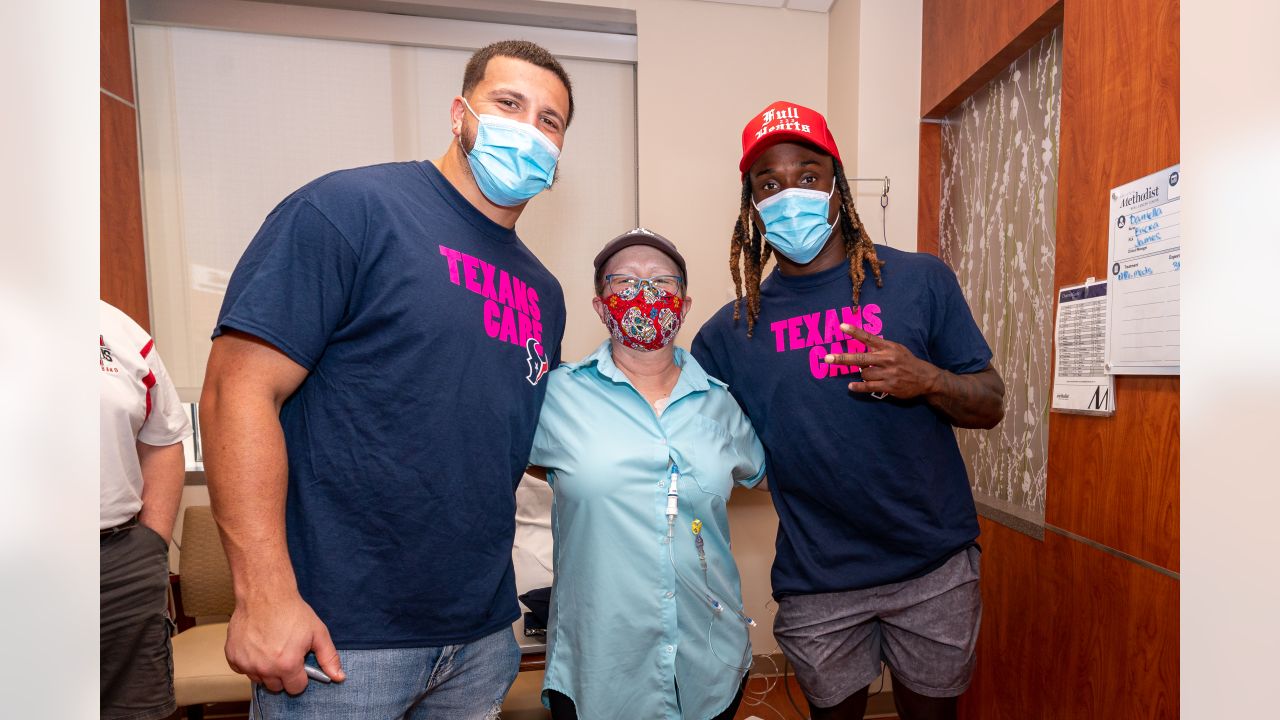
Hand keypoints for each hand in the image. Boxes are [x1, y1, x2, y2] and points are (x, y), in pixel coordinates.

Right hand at [224, 590, 344, 693]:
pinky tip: (257, 646)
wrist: (265, 594)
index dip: (301, 676)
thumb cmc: (292, 612)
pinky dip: (250, 662)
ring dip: (266, 669)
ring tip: (271, 648)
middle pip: (277, 687)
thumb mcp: (318, 633)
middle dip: (283, 674)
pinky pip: (243, 669)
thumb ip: (328, 658)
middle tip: (285, 654)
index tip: (299, 663)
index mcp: (287, 665)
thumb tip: (339, 677)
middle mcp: (265, 668)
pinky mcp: (232, 656)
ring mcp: (246, 663)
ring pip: (259, 679)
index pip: (296, 688)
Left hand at [822, 324, 942, 398]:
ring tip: (870, 373)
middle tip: (827, 358)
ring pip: (864, 374)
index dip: (854, 332)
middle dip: (843, 358)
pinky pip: (868, 387)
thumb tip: (860, 343)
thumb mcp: (896, 348)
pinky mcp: (889, 386)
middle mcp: (887, 359)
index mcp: (888, 347)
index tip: (841, 326)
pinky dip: (858, 387)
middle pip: (861, 358)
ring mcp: (888, 373)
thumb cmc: (906, 361)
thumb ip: (880, 346)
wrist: (924, 378)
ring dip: (862, 374)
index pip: (868, 337)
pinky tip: (851, 386)